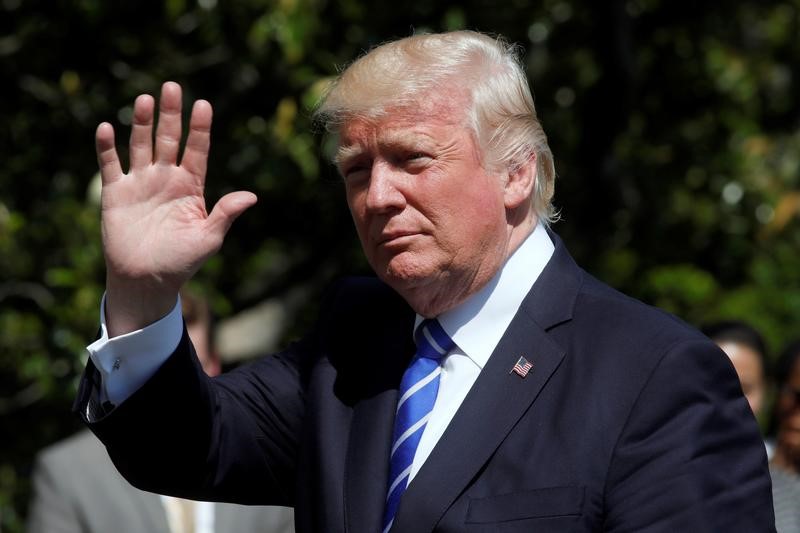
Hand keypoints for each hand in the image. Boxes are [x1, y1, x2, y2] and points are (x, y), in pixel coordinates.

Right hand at [96, 82, 256, 335]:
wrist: (147, 280)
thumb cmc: (182, 261)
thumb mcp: (209, 238)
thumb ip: (226, 214)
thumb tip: (252, 196)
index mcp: (191, 187)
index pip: (197, 150)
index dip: (200, 128)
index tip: (204, 104)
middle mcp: (166, 178)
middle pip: (169, 139)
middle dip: (171, 114)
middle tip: (172, 86)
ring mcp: (141, 183)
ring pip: (141, 144)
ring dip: (141, 122)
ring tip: (144, 99)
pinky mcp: (116, 192)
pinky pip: (111, 164)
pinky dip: (107, 147)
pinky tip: (106, 128)